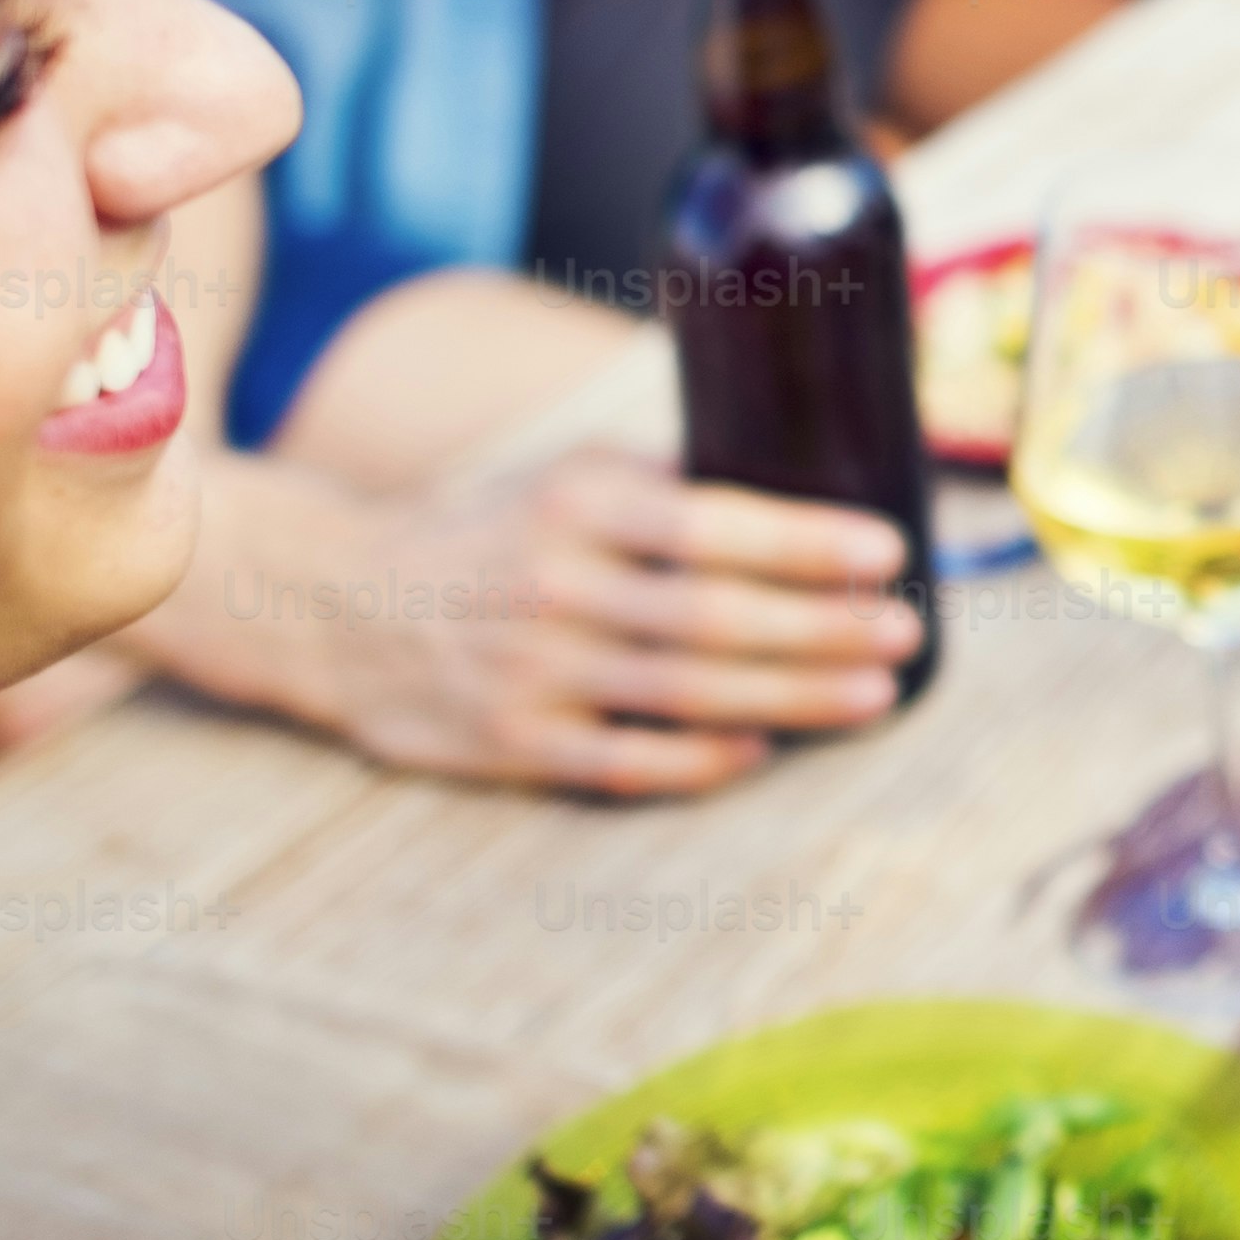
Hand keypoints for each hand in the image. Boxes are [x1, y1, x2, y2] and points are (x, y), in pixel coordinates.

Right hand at [276, 449, 926, 791]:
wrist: (334, 602)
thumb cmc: (490, 530)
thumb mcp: (564, 476)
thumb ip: (664, 485)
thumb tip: (810, 480)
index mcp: (572, 501)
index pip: (709, 522)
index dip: (805, 542)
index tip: (887, 549)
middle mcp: (551, 583)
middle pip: (712, 618)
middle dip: (824, 628)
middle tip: (905, 630)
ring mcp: (528, 670)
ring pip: (685, 695)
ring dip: (794, 697)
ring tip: (876, 693)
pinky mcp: (509, 743)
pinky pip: (627, 762)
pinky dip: (704, 759)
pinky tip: (767, 747)